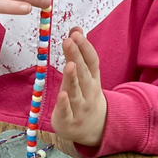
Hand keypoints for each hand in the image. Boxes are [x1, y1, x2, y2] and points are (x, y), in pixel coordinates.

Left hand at [50, 27, 106, 149]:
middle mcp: (88, 92)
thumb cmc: (86, 95)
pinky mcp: (69, 121)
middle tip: (69, 40)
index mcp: (93, 80)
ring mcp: (79, 107)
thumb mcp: (86, 75)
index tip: (76, 33)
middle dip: (77, 56)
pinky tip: (62, 94)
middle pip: (83, 74)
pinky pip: (67, 112)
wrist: (96, 130)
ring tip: (69, 64)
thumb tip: (76, 28)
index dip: (85, 47)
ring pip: (76, 92)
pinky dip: (65, 104)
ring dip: (72, 78)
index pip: (91, 62)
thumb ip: (80, 53)